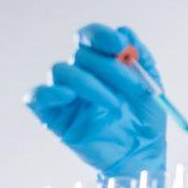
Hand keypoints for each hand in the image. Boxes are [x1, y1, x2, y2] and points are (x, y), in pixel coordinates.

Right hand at [26, 23, 166, 182]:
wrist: (141, 156)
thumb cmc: (145, 122)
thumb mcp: (151, 88)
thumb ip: (141, 59)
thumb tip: (124, 31)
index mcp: (101, 64)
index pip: (90, 37)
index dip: (100, 36)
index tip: (119, 46)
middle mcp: (81, 75)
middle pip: (80, 54)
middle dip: (108, 67)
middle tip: (132, 86)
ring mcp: (65, 95)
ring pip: (60, 70)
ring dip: (89, 83)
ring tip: (114, 104)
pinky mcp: (53, 117)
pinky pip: (36, 96)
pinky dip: (49, 92)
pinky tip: (69, 97)